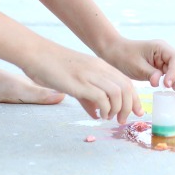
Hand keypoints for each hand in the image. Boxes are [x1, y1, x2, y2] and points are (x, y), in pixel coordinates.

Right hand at [22, 43, 142, 123]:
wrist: (37, 53)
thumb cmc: (54, 67)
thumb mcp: (76, 81)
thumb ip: (88, 98)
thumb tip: (97, 114)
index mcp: (100, 65)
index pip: (127, 82)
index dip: (135, 99)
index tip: (137, 112)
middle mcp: (99, 68)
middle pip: (126, 88)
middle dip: (129, 107)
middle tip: (121, 120)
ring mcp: (89, 74)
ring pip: (117, 92)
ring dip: (117, 109)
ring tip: (108, 117)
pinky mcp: (79, 82)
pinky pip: (101, 97)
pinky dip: (104, 109)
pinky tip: (98, 114)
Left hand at [102, 37, 174, 100]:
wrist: (115, 52)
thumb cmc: (124, 56)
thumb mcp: (136, 65)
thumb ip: (150, 73)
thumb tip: (159, 83)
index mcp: (160, 47)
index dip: (174, 73)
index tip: (167, 85)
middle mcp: (165, 53)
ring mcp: (163, 62)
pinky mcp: (160, 69)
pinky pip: (171, 78)